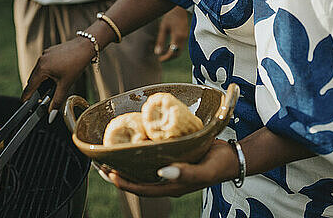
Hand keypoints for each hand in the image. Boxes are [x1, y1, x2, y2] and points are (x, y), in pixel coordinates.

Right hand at [21, 37, 93, 110]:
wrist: (85, 46)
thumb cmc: (76, 64)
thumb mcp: (66, 85)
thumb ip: (56, 101)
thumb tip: (51, 115)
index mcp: (42, 68)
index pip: (30, 86)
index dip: (26, 96)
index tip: (24, 104)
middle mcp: (41, 60)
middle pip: (33, 79)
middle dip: (35, 89)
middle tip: (39, 99)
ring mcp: (45, 54)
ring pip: (39, 71)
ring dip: (41, 80)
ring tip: (49, 87)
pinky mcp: (50, 51)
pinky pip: (44, 64)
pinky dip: (46, 72)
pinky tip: (55, 76)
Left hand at [101, 139, 237, 197]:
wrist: (232, 156)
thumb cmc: (218, 164)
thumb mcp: (204, 170)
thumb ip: (185, 173)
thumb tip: (161, 172)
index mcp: (172, 186)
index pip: (143, 188)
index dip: (125, 183)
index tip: (110, 174)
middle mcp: (167, 179)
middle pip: (138, 180)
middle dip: (119, 174)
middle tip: (101, 164)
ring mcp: (169, 169)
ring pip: (142, 169)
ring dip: (126, 163)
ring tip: (110, 155)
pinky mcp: (173, 157)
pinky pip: (151, 158)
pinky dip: (140, 153)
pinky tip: (133, 143)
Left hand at [154, 7, 188, 61]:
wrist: (179, 7)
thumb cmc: (170, 16)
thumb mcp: (163, 28)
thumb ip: (160, 41)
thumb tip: (157, 53)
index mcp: (177, 36)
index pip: (172, 53)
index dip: (165, 58)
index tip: (159, 60)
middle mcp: (183, 38)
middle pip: (177, 54)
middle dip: (169, 58)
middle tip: (161, 58)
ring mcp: (185, 36)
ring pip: (179, 50)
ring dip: (172, 53)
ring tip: (163, 51)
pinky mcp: (185, 34)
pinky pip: (181, 45)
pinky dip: (175, 48)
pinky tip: (168, 45)